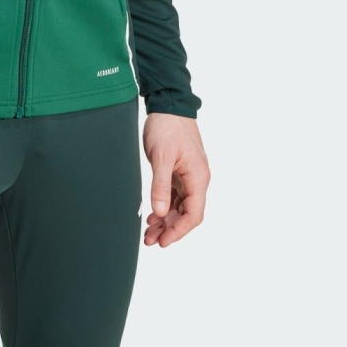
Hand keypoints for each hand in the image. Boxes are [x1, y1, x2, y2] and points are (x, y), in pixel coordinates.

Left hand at [142, 112, 209, 246]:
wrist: (169, 104)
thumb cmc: (167, 127)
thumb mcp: (161, 157)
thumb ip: (161, 186)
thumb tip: (159, 212)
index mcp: (198, 178)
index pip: (193, 214)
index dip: (179, 231)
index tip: (163, 242)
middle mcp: (197, 179)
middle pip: (186, 214)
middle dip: (169, 229)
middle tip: (150, 240)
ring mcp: (189, 176)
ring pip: (179, 206)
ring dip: (165, 221)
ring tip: (148, 233)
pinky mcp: (179, 171)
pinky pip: (174, 196)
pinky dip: (164, 207)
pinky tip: (152, 216)